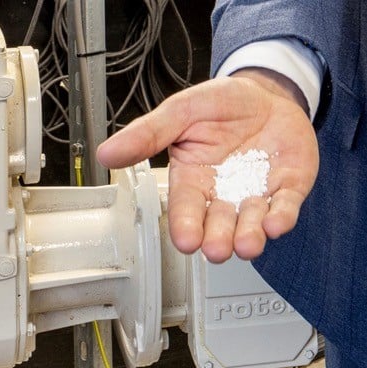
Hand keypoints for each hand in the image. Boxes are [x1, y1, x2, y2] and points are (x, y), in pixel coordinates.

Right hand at [97, 69, 318, 261]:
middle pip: (217, 224)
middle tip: (215, 248)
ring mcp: (255, 193)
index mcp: (192, 180)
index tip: (185, 240)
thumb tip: (106, 153)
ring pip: (250, 223)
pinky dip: (282, 217)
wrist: (265, 93)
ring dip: (249, 237)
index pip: (185, 209)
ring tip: (246, 245)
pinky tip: (276, 223)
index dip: (185, 226)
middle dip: (217, 239)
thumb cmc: (220, 105)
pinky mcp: (287, 188)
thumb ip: (147, 134)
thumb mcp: (180, 111)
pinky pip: (285, 206)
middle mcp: (222, 194)